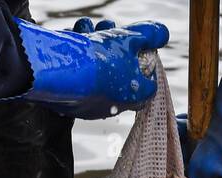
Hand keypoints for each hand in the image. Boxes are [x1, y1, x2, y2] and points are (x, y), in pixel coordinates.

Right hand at [14, 18, 169, 119]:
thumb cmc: (100, 59)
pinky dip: (79, 55)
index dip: (147, 64)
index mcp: (132, 98)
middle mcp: (111, 106)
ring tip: (89, 27)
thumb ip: (148, 35)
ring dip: (96, 45)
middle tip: (110, 28)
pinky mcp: (67, 99)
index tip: (140, 47)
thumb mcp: (128, 39)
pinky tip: (75, 35)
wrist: (59, 72)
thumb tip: (162, 34)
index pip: (149, 85)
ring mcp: (87, 105)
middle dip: (117, 47)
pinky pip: (78, 76)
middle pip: (121, 74)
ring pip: (98, 72)